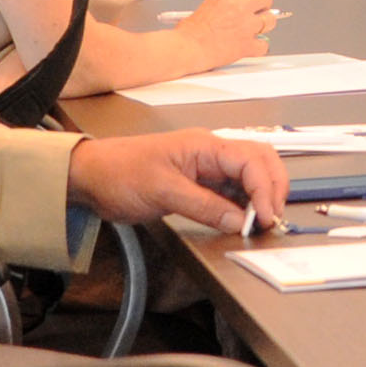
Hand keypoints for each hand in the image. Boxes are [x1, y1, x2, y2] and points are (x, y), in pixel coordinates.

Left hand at [69, 129, 288, 234]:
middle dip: (274, 187)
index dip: (265, 188)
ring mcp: (207, 167)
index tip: (265, 215)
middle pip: (260, 161)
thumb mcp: (162, 191)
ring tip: (260, 221)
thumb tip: (237, 220)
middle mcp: (211, 152)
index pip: (251, 160)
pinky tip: (241, 220)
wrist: (91, 176)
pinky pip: (232, 191)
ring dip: (261, 196)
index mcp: (205, 145)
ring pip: (250, 176)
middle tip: (272, 217)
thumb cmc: (119, 172)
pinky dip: (244, 204)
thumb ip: (203, 206)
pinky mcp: (200, 183)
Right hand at [177, 0, 279, 70]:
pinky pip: (264, 44)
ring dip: (264, 26)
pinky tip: (251, 47)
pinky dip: (259, 47)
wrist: (185, 48)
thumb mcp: (208, 5)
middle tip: (257, 14)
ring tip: (254, 30)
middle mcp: (239, 7)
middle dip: (263, 6)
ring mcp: (245, 26)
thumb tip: (237, 6)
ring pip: (270, 20)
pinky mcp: (247, 44)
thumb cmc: (189, 32)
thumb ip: (226, 3)